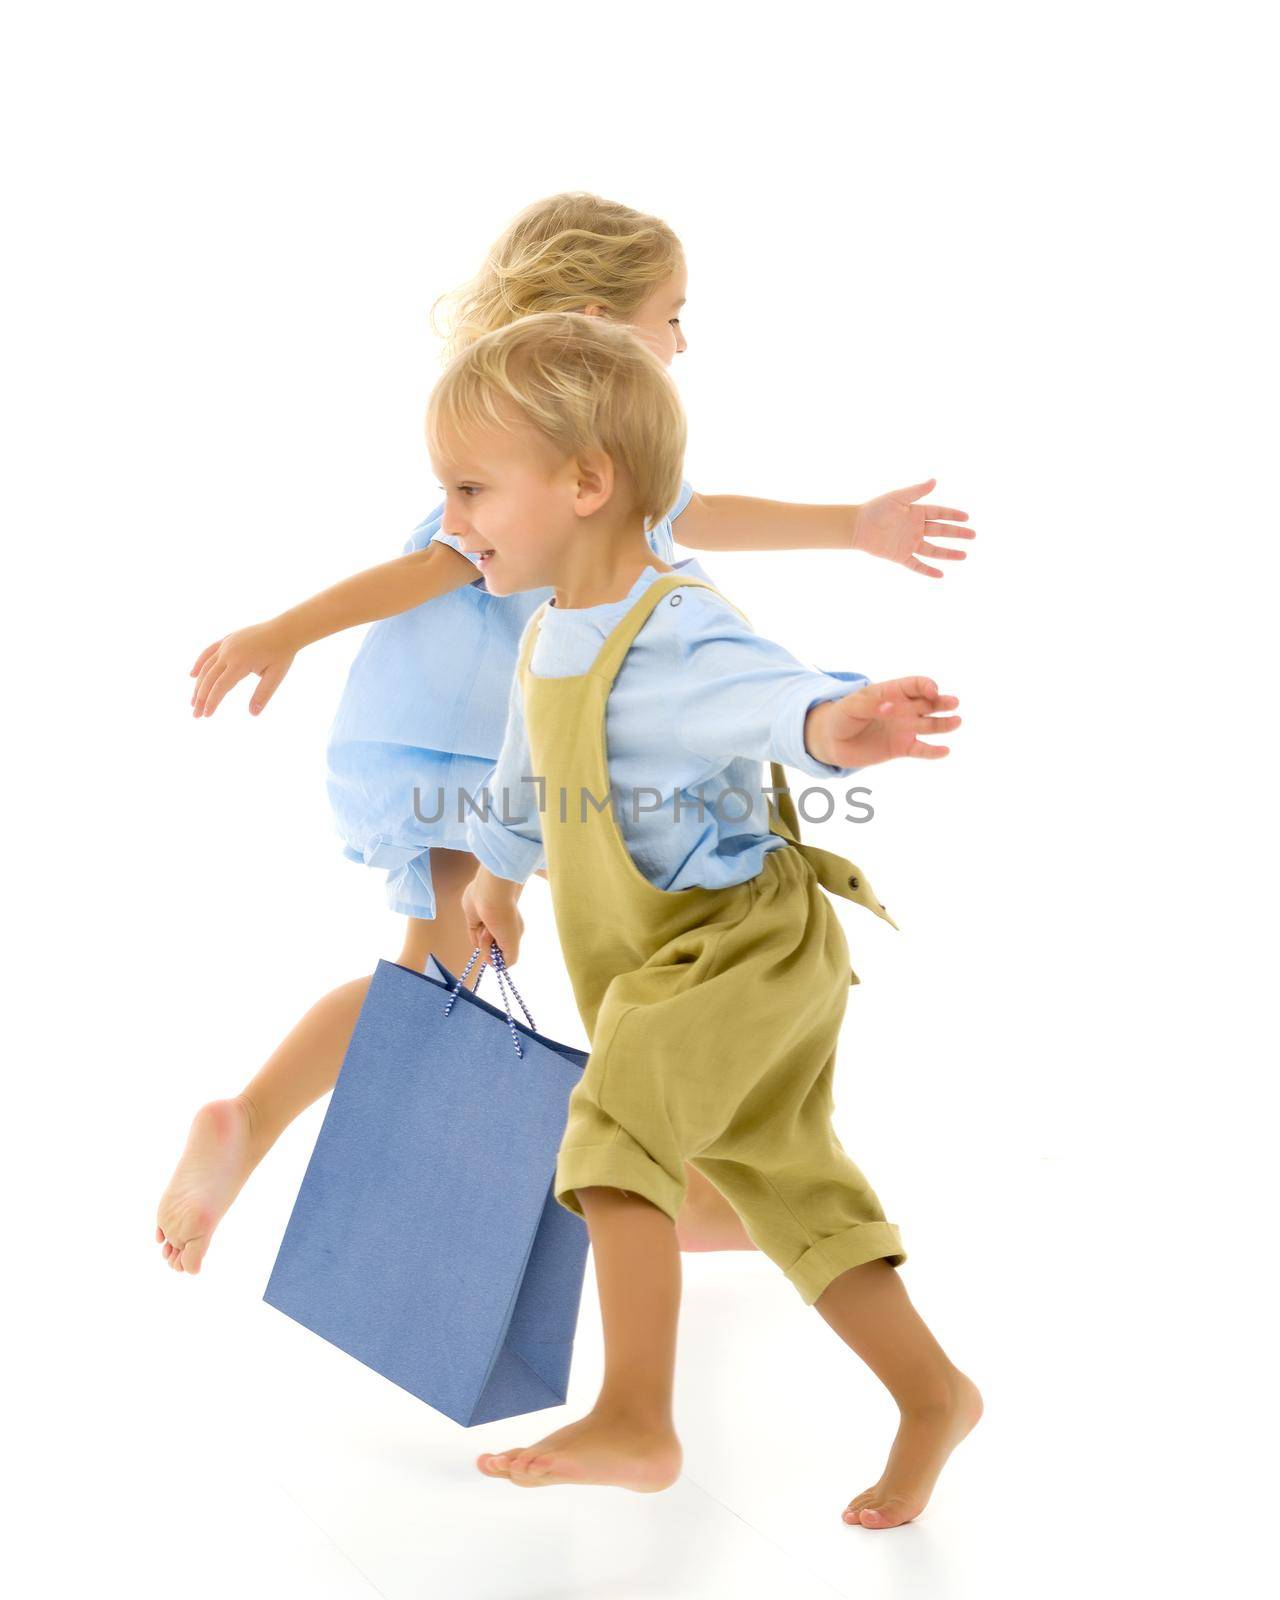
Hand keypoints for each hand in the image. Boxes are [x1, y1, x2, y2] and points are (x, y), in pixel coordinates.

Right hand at [189, 620, 296, 717]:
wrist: (285, 629)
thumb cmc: (282, 654)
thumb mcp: (276, 676)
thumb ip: (263, 694)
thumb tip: (253, 713)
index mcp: (240, 663)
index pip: (220, 687)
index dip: (212, 702)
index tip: (206, 716)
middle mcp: (229, 653)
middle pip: (209, 679)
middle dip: (201, 698)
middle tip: (196, 715)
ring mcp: (226, 644)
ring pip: (206, 667)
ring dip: (198, 685)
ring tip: (193, 702)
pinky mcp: (227, 639)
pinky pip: (208, 652)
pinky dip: (199, 663)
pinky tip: (193, 675)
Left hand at [461, 867, 525, 965]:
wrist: (490, 895)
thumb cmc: (504, 918)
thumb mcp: (512, 943)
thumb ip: (510, 959)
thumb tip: (502, 967)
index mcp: (513, 935)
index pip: (504, 955)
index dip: (497, 959)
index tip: (493, 960)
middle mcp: (500, 931)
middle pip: (491, 950)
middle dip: (489, 946)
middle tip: (492, 935)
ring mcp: (487, 925)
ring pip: (481, 942)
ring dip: (482, 937)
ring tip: (485, 925)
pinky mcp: (474, 919)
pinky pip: (472, 935)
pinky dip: (474, 935)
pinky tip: (480, 927)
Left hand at [807, 677, 960, 767]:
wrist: (832, 742)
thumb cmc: (841, 717)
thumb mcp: (851, 707)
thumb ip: (869, 704)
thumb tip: (888, 706)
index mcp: (891, 692)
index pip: (914, 685)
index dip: (926, 685)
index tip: (933, 691)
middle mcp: (902, 709)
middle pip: (927, 703)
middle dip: (941, 702)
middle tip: (953, 703)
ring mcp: (903, 728)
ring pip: (929, 725)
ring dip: (944, 724)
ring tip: (957, 722)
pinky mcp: (901, 748)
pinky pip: (921, 749)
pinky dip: (933, 751)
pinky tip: (945, 751)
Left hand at [852, 479, 973, 577]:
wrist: (857, 526)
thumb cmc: (876, 509)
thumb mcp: (898, 498)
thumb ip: (916, 491)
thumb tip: (935, 480)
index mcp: (916, 512)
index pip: (940, 513)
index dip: (953, 515)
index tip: (967, 517)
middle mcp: (915, 528)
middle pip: (941, 532)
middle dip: (957, 534)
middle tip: (973, 535)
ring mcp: (909, 543)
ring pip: (934, 550)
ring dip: (949, 553)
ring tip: (964, 555)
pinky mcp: (901, 556)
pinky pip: (917, 564)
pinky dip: (928, 570)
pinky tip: (941, 574)